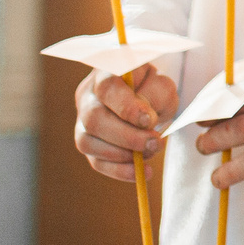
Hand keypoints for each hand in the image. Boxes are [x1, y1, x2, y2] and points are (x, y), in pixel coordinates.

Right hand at [75, 63, 177, 182]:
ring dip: (123, 154)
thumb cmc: (152, 87)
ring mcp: (81, 120)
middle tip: (155, 143)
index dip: (126, 107)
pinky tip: (141, 172)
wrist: (145, 96)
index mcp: (105, 72)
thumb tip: (143, 122)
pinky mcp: (87, 142)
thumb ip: (155, 95)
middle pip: (94, 118)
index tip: (150, 121)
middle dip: (127, 137)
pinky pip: (95, 161)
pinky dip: (119, 171)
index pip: (107, 87)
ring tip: (151, 152)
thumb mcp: (162, 84)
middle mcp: (87, 95)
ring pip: (88, 142)